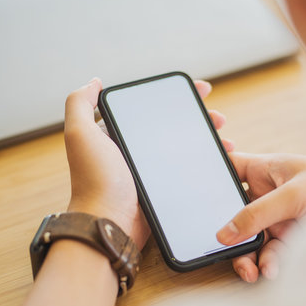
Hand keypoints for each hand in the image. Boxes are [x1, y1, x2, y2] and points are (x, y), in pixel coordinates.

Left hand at [64, 78, 230, 248]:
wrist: (109, 223)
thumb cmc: (95, 180)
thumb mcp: (80, 135)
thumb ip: (80, 103)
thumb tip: (95, 81)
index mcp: (116, 134)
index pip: (151, 106)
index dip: (177, 96)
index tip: (200, 90)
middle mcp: (133, 149)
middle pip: (173, 125)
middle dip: (198, 117)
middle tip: (218, 118)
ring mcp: (149, 170)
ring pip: (183, 147)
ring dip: (205, 139)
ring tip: (226, 139)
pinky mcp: (161, 187)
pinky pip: (185, 169)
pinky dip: (202, 162)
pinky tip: (218, 159)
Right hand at [217, 153, 305, 281]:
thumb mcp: (294, 194)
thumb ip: (257, 212)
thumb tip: (225, 232)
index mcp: (267, 169)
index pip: (232, 167)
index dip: (213, 174)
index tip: (196, 190)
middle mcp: (269, 193)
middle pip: (235, 211)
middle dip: (229, 231)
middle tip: (223, 246)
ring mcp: (278, 217)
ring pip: (250, 237)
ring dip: (247, 255)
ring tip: (250, 270)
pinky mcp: (290, 239)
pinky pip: (269, 253)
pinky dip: (268, 264)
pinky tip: (271, 270)